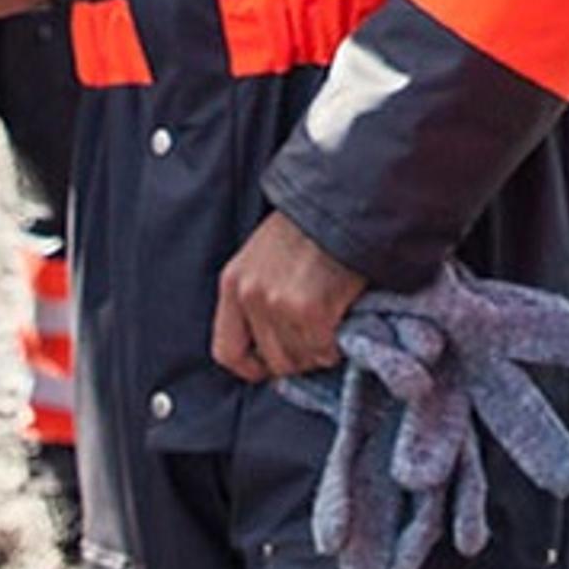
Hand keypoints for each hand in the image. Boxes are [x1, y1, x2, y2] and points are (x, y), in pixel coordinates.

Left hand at [211, 210, 368, 382]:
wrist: (341, 202)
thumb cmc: (307, 227)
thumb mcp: (262, 255)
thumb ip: (257, 295)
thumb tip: (269, 344)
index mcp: (233, 282)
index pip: (226, 351)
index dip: (250, 367)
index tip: (269, 366)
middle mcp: (250, 296)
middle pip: (271, 360)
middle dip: (296, 357)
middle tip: (314, 341)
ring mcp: (280, 304)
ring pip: (299, 359)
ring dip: (317, 351)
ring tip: (329, 328)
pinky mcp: (312, 310)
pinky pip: (324, 350)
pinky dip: (336, 345)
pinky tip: (342, 322)